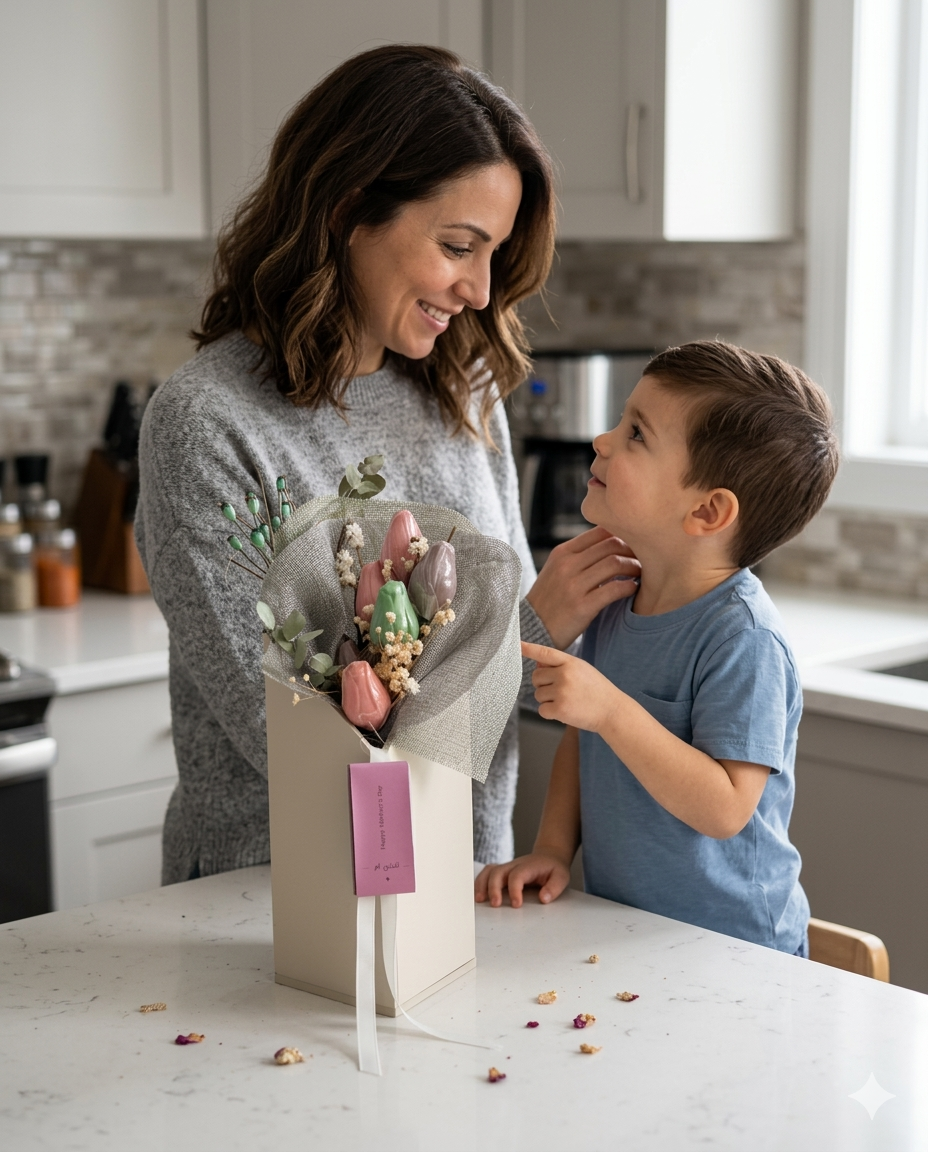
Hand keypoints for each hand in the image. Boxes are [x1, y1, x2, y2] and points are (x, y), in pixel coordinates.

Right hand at [474, 852, 571, 907]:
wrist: (549, 856)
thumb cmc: (554, 868)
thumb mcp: (561, 877)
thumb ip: (554, 887)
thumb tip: (543, 898)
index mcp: (528, 866)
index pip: (517, 875)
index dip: (515, 890)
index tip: (516, 905)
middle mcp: (515, 865)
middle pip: (498, 872)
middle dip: (494, 888)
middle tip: (496, 905)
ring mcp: (507, 867)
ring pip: (489, 871)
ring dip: (482, 884)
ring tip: (480, 900)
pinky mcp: (502, 872)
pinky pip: (487, 873)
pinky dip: (480, 883)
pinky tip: (479, 896)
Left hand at [521, 641, 618, 730]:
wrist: (612, 711)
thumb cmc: (597, 690)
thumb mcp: (582, 671)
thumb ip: (561, 666)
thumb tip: (538, 665)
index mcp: (571, 662)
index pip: (544, 653)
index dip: (529, 649)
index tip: (517, 645)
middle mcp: (564, 674)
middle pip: (536, 677)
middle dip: (543, 684)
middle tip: (559, 691)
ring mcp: (561, 691)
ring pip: (538, 694)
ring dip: (547, 700)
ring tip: (567, 701)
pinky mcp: (560, 709)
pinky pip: (541, 709)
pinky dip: (550, 712)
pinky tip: (565, 711)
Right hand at [526, 527, 639, 648]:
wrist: (532, 629)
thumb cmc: (551, 600)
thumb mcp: (557, 570)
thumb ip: (579, 556)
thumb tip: (612, 542)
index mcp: (562, 553)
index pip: (600, 532)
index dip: (623, 535)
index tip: (634, 545)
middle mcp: (567, 565)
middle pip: (611, 545)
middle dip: (633, 550)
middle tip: (644, 558)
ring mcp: (573, 586)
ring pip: (615, 564)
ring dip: (634, 567)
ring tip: (641, 574)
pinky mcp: (581, 606)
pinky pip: (614, 589)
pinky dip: (629, 587)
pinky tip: (633, 589)